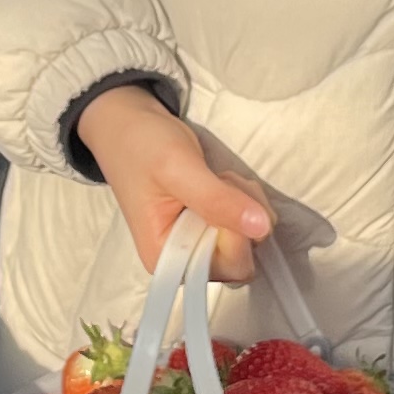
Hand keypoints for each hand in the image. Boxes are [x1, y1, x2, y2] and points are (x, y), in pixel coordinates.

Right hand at [76, 85, 276, 283]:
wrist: (130, 125)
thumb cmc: (142, 146)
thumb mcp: (177, 167)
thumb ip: (216, 199)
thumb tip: (263, 227)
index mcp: (167, 258)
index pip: (228, 268)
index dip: (237, 234)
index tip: (220, 193)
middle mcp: (185, 260)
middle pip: (244, 258)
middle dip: (242, 214)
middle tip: (220, 180)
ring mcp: (200, 245)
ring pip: (250, 240)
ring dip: (245, 203)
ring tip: (217, 177)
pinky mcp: (210, 228)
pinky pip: (246, 226)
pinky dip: (244, 200)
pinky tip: (222, 181)